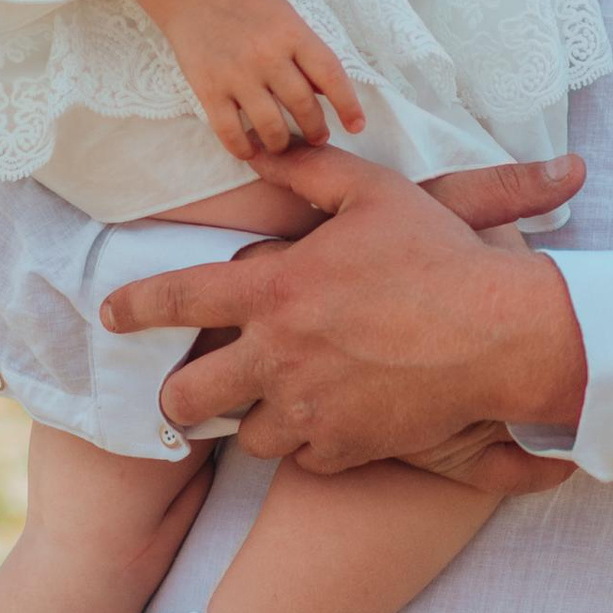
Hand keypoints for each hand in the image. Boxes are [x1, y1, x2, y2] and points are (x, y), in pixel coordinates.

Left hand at [102, 147, 588, 477]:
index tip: (112, 314)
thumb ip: (308, 171)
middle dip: (178, 397)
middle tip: (191, 391)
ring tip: (281, 401)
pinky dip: (312, 443)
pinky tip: (335, 419)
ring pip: (247, 435)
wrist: (500, 335)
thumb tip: (259, 155)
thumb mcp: (374, 194)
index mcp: (274, 289)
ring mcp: (308, 408)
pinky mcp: (344, 448)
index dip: (134, 308)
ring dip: (257, 419)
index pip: (176, 299)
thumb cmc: (439, 258)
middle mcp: (277, 355)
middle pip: (187, 397)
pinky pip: (304, 457)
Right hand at [118, 0, 363, 161]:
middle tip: (318, 137)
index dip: (348, 105)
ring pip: (270, 125)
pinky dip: (243, 148)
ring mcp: (236, 74)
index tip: (356, 126)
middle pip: (303, 105)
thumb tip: (327, 93)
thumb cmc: (248, 6)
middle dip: (316, 129)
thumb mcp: (287, 18)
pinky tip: (250, 150)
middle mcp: (267, 55)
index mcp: (292, 34)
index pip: (330, 75)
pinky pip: (229, 131)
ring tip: (283, 144)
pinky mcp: (208, 89)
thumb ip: (307, 53)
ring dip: (282, 142)